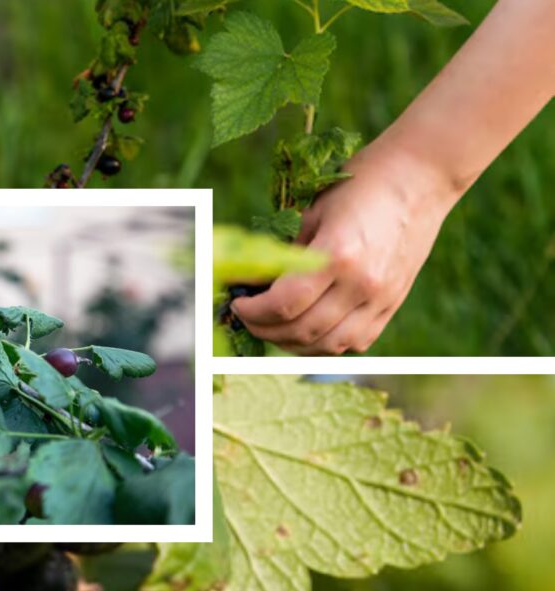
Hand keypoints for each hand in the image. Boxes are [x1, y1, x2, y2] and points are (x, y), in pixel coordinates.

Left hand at [232, 141, 462, 354]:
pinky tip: (308, 329)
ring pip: (328, 345)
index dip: (252, 311)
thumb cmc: (360, 186)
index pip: (283, 304)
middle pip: (301, 330)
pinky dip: (325, 343)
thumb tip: (252, 284)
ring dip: (292, 343)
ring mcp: (381, 298)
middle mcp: (362, 284)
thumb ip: (284, 254)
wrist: (420, 178)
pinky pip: (355, 342)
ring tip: (274, 327)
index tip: (237, 304)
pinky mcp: (393, 304)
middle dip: (264, 329)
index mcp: (337, 255)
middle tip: (247, 317)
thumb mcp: (312, 213)